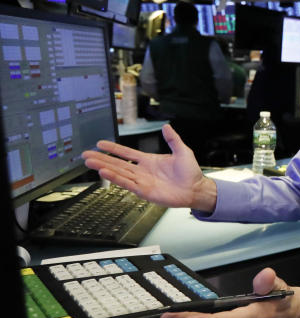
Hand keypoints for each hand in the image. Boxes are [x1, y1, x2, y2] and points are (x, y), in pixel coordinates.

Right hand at [81, 124, 215, 210]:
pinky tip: (105, 173)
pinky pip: (127, 183)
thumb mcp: (182, 151)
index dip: (113, 148)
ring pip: (119, 173)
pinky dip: (115, 178)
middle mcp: (142, 171)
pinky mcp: (144, 191)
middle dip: (101, 159)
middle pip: (118, 163)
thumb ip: (173, 139)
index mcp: (149, 160)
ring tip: (90, 163)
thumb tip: (166, 126)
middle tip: (86, 155)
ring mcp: (142, 181)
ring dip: (104, 168)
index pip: (126, 153)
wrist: (196, 189)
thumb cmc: (191, 173)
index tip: (100, 144)